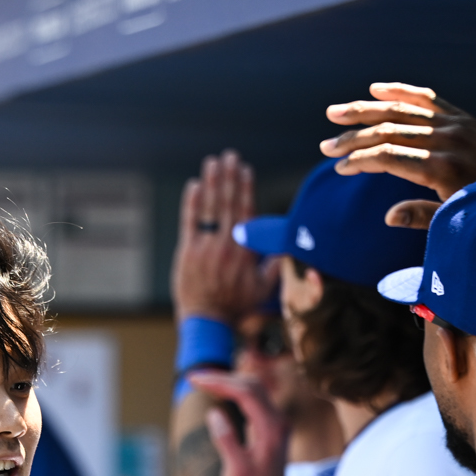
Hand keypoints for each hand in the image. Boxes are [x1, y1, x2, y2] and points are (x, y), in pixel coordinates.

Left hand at [173, 150, 271, 323]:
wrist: (207, 320)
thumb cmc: (236, 306)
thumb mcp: (263, 288)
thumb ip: (275, 265)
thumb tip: (288, 246)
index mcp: (245, 250)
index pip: (246, 211)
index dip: (245, 188)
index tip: (245, 169)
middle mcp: (226, 244)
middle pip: (228, 203)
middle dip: (229, 176)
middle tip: (229, 155)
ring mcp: (206, 246)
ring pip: (210, 207)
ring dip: (213, 182)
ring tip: (214, 162)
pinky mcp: (187, 251)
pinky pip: (191, 221)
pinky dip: (192, 202)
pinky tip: (195, 184)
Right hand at [191, 371, 292, 475]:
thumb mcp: (236, 472)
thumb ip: (227, 442)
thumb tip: (213, 414)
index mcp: (271, 429)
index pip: (246, 392)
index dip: (220, 382)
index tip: (195, 380)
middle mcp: (278, 421)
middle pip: (252, 385)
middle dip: (222, 377)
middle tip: (194, 378)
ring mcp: (277, 423)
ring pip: (255, 389)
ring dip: (229, 382)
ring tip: (203, 382)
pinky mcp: (272, 427)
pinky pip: (255, 399)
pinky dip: (236, 391)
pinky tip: (220, 393)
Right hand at [320, 83, 475, 206]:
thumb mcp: (456, 221)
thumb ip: (422, 216)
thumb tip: (388, 216)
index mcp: (442, 168)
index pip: (388, 156)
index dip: (359, 161)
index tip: (339, 168)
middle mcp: (446, 140)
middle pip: (388, 130)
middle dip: (352, 138)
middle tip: (325, 145)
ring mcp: (454, 124)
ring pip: (401, 110)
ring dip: (364, 111)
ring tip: (335, 113)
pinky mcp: (461, 116)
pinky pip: (426, 98)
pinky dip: (400, 90)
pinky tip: (376, 88)